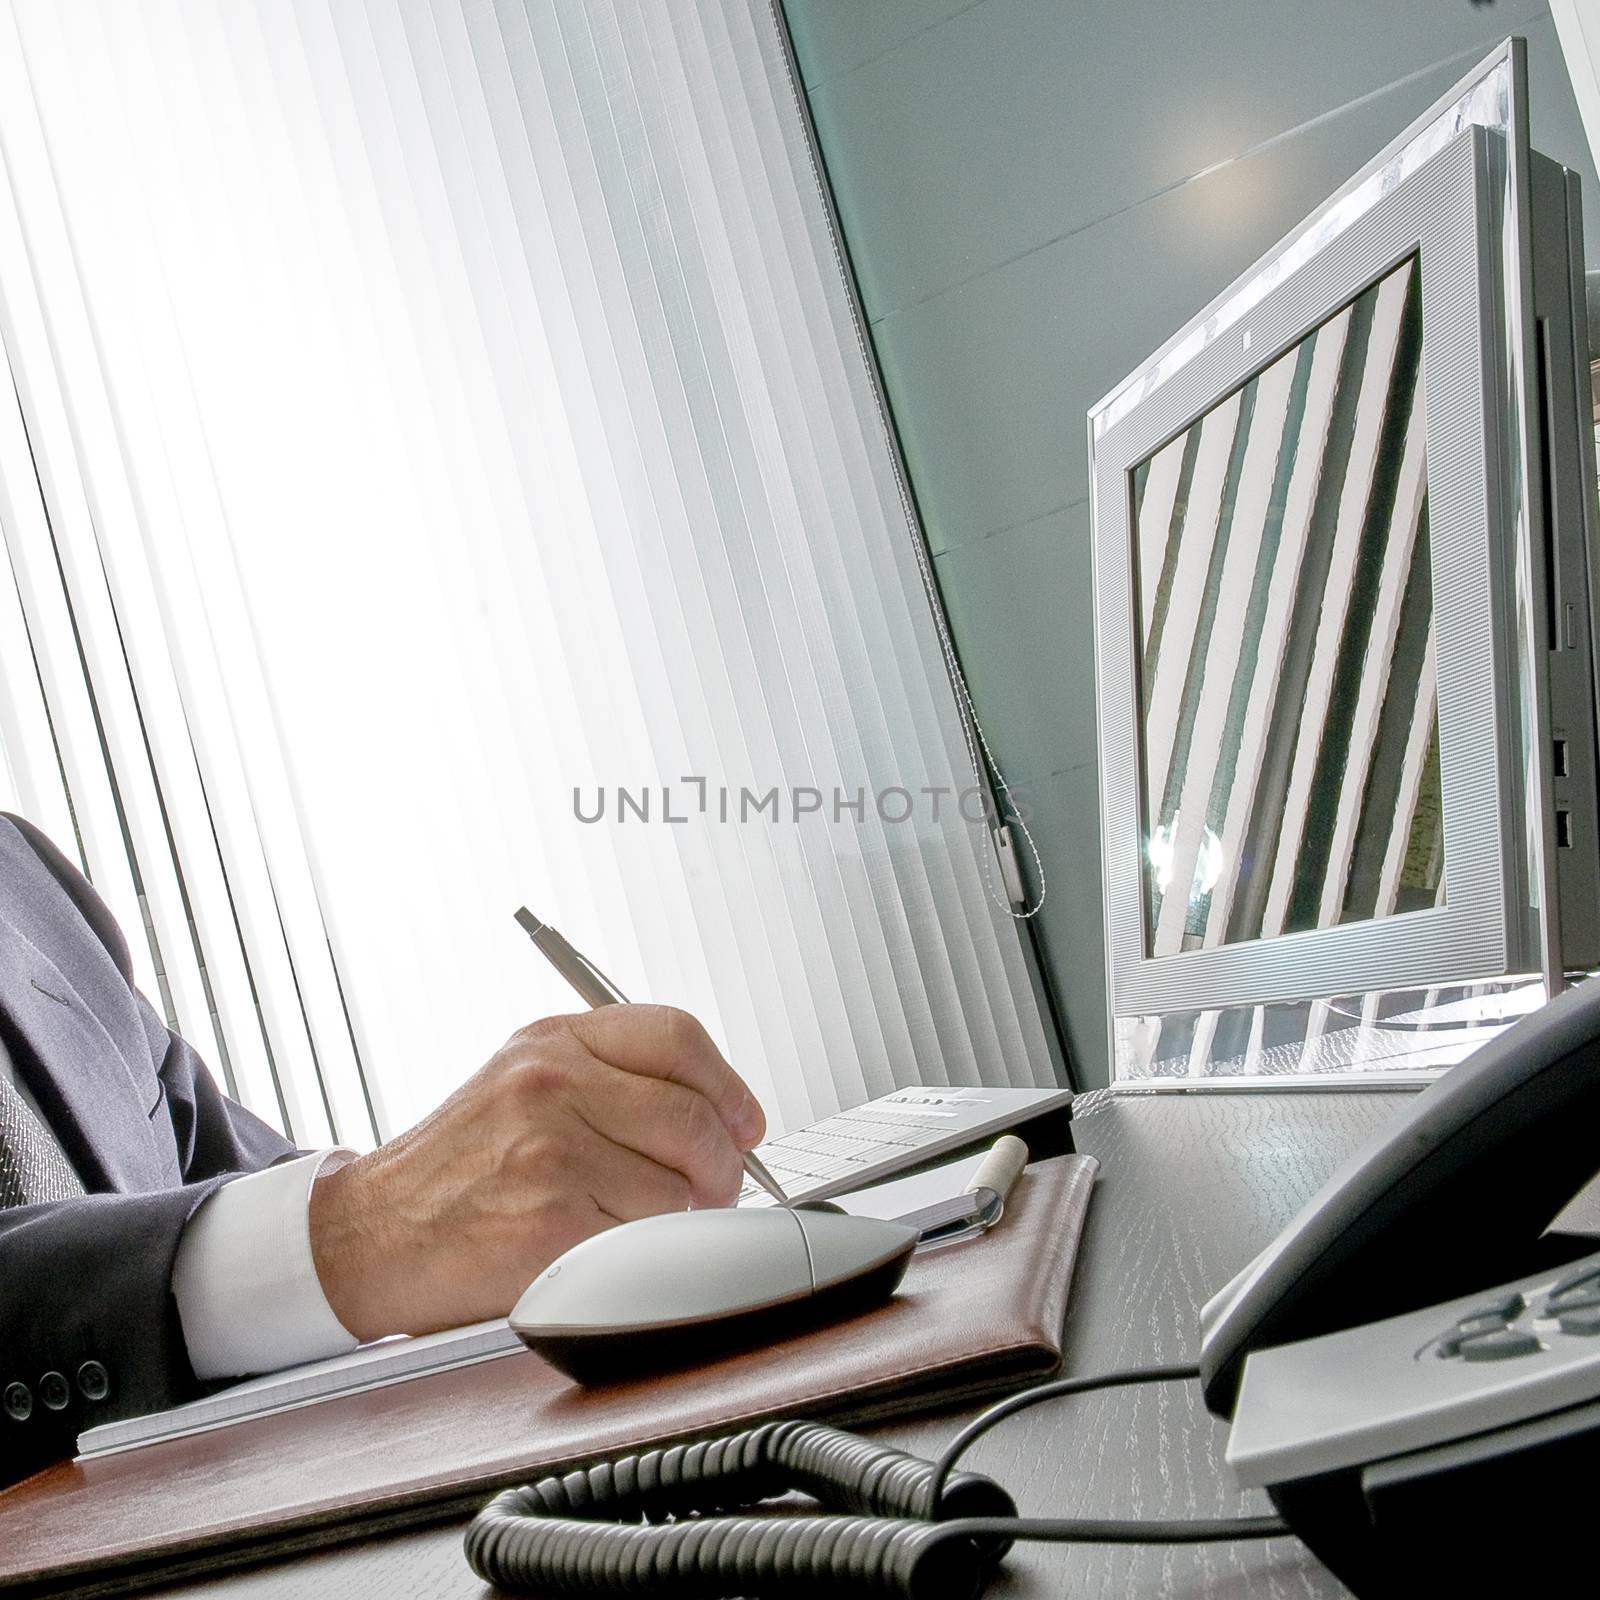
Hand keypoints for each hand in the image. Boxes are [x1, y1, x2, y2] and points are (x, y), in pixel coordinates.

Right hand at [307, 1005, 766, 1341]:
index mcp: (551, 1042)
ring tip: (631, 1223)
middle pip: (693, 1117)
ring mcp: (550, 1150)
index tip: (743, 1122)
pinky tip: (598, 1249)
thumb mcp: (520, 1086)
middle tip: (711, 1191)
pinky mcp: (550, 1222)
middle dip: (720, 1167)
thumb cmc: (454, 1171)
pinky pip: (645, 1240)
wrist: (365, 1238)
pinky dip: (640, 1255)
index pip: (677, 1036)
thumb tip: (717, 1112)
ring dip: (675, 1218)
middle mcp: (550, 1083)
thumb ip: (608, 1079)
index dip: (726, 1086)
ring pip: (678, 1188)